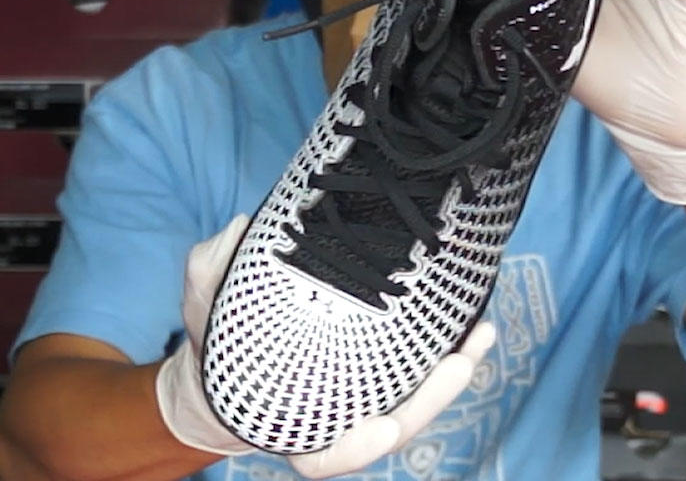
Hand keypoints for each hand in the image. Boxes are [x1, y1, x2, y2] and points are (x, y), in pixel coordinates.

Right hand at [156, 215, 497, 478]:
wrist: (233, 347)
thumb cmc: (219, 335)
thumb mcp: (204, 303)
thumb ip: (213, 272)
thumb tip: (239, 229)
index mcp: (286, 423)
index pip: (321, 456)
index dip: (353, 449)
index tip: (383, 428)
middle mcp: (331, 420)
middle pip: (389, 428)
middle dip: (429, 401)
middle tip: (458, 362)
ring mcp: (361, 400)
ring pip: (415, 402)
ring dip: (454, 373)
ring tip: (480, 336)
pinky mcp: (383, 374)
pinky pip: (420, 374)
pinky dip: (451, 355)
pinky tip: (476, 326)